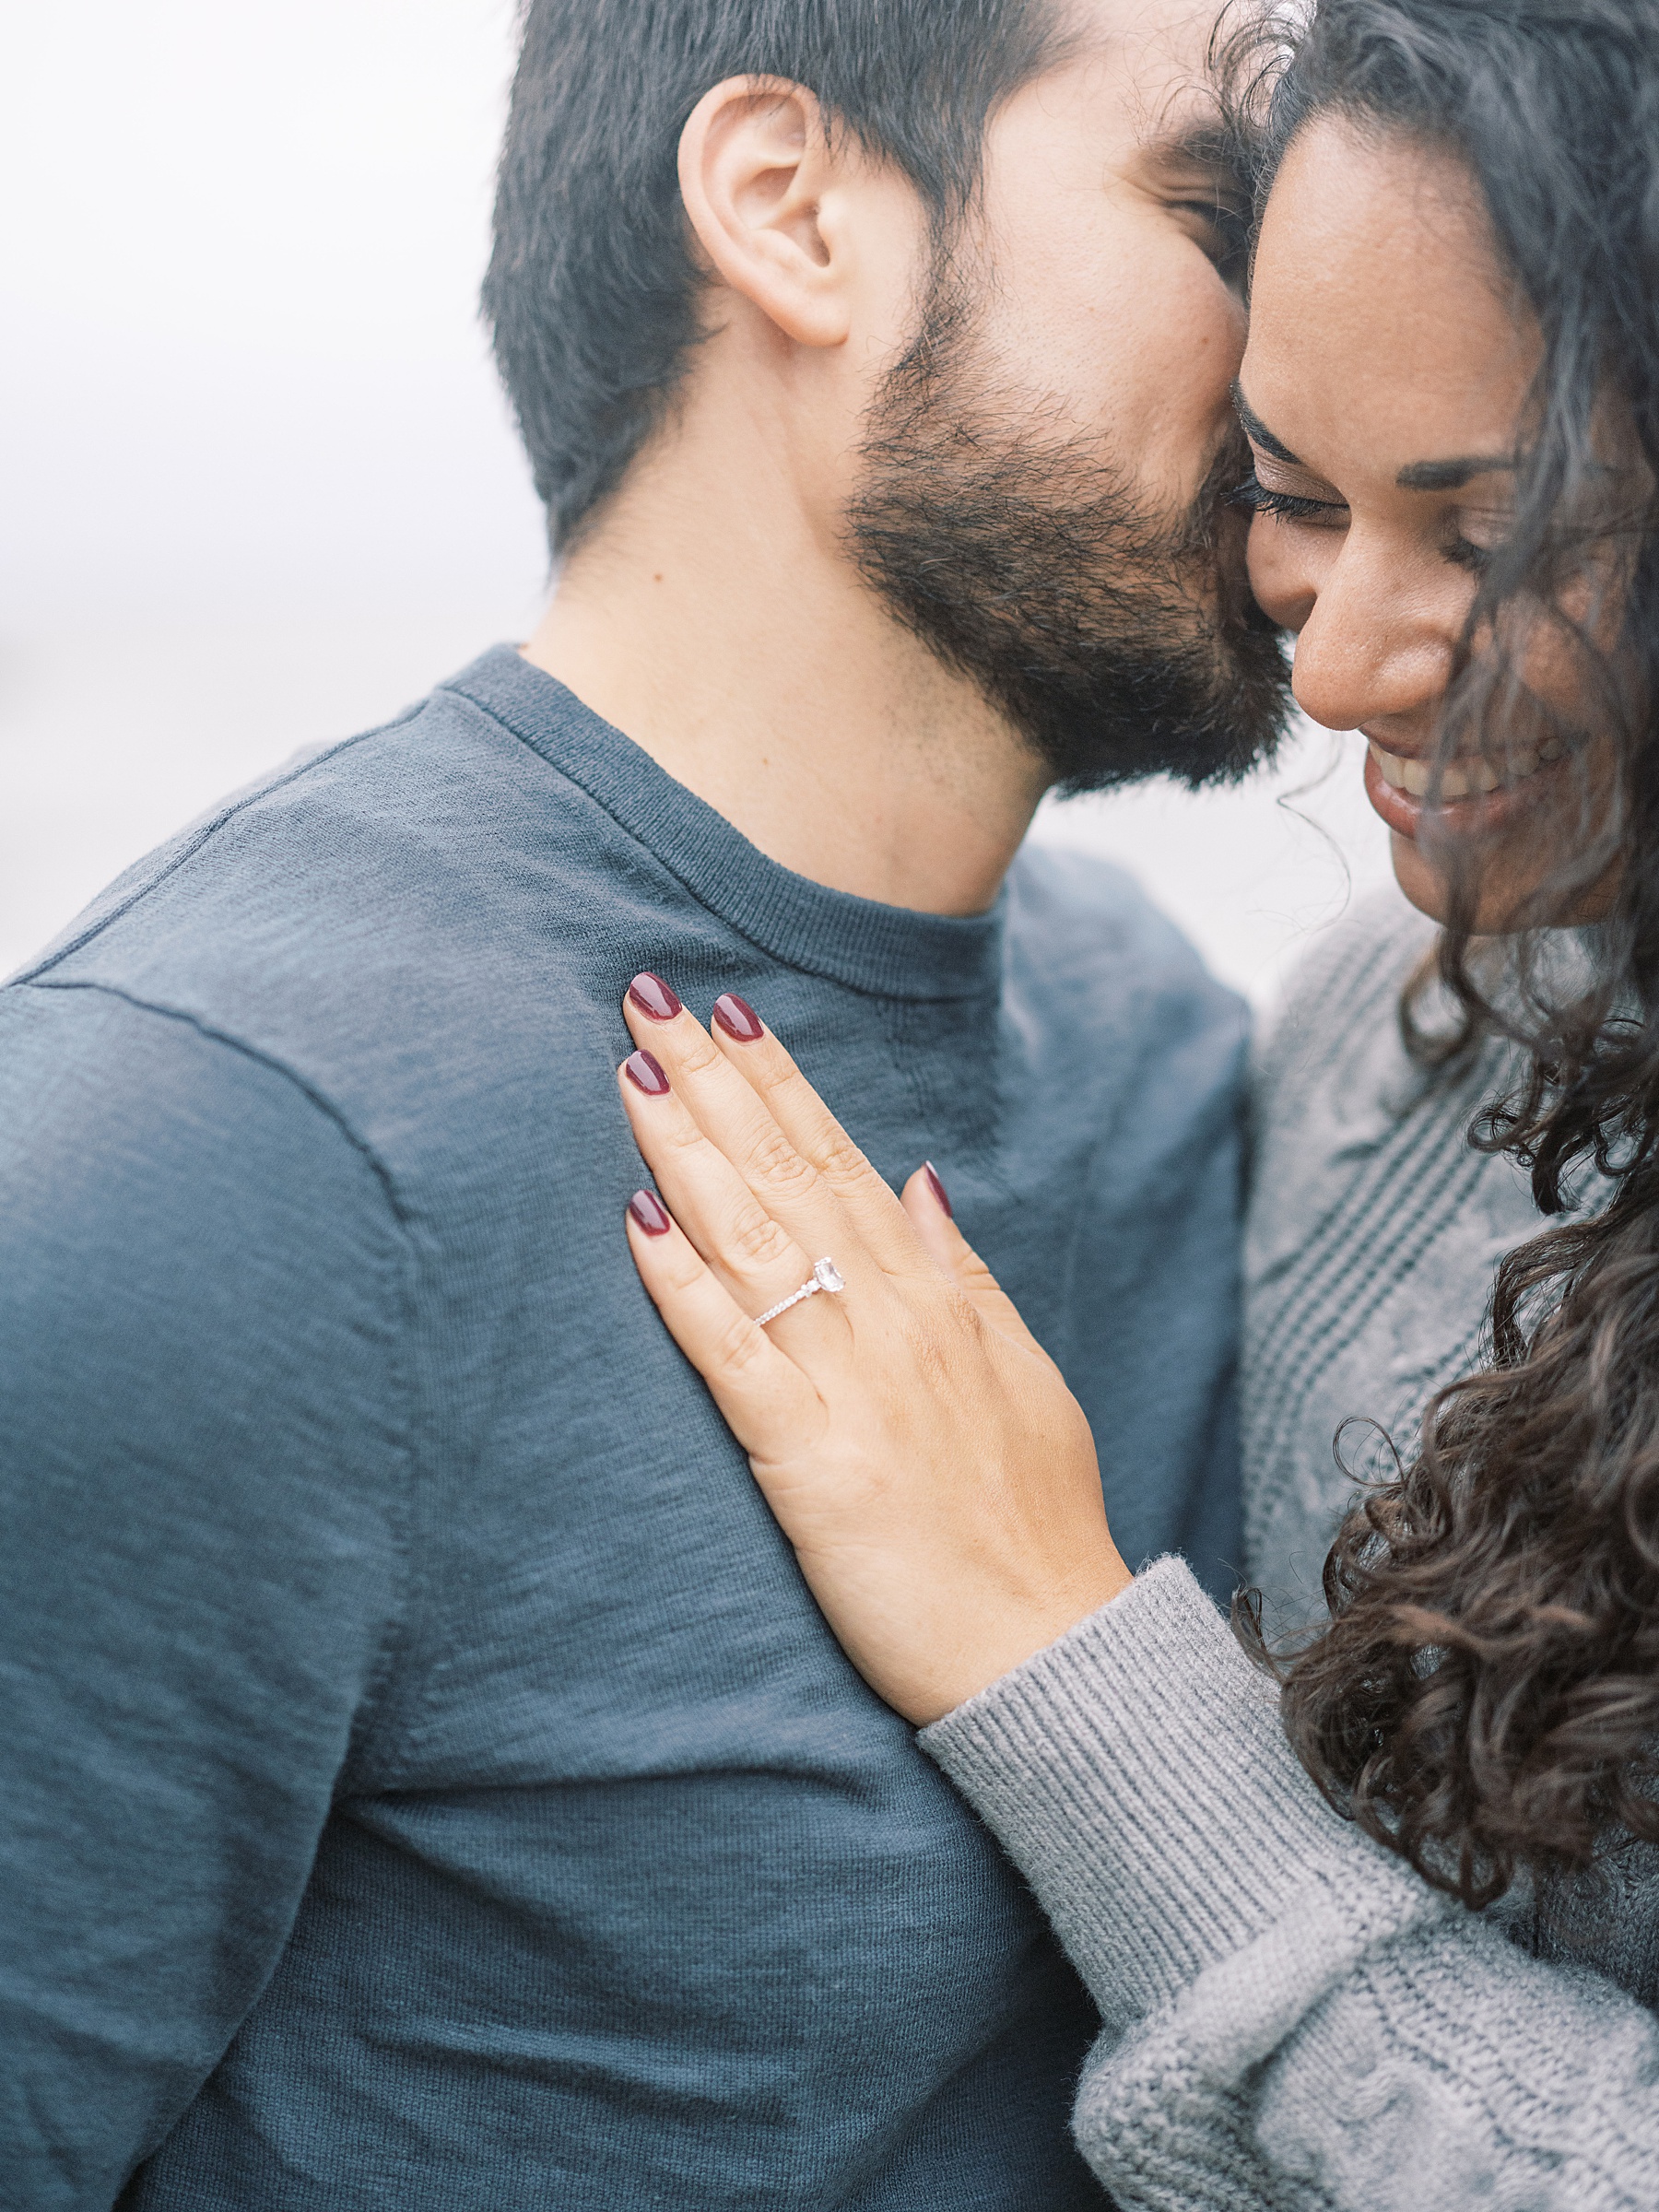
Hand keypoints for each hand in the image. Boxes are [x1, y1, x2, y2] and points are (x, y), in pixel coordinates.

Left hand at [616, 980, 1132, 1725]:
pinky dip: (683, 1286)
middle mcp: (891, 1319)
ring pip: (754, 1242)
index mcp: (934, 1297)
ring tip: (629, 1072)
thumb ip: (965, 1273)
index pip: (840, 1161)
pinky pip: (735, 1356)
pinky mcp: (811, 1459)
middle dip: (711, 1081)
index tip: (726, 1010)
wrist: (1055, 1649)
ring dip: (686, 1150)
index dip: (778, 1081)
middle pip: (783, 1176)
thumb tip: (922, 1177)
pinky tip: (636, 1220)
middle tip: (647, 995)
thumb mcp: (1022, 1373)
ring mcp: (852, 1383)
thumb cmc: (1035, 1520)